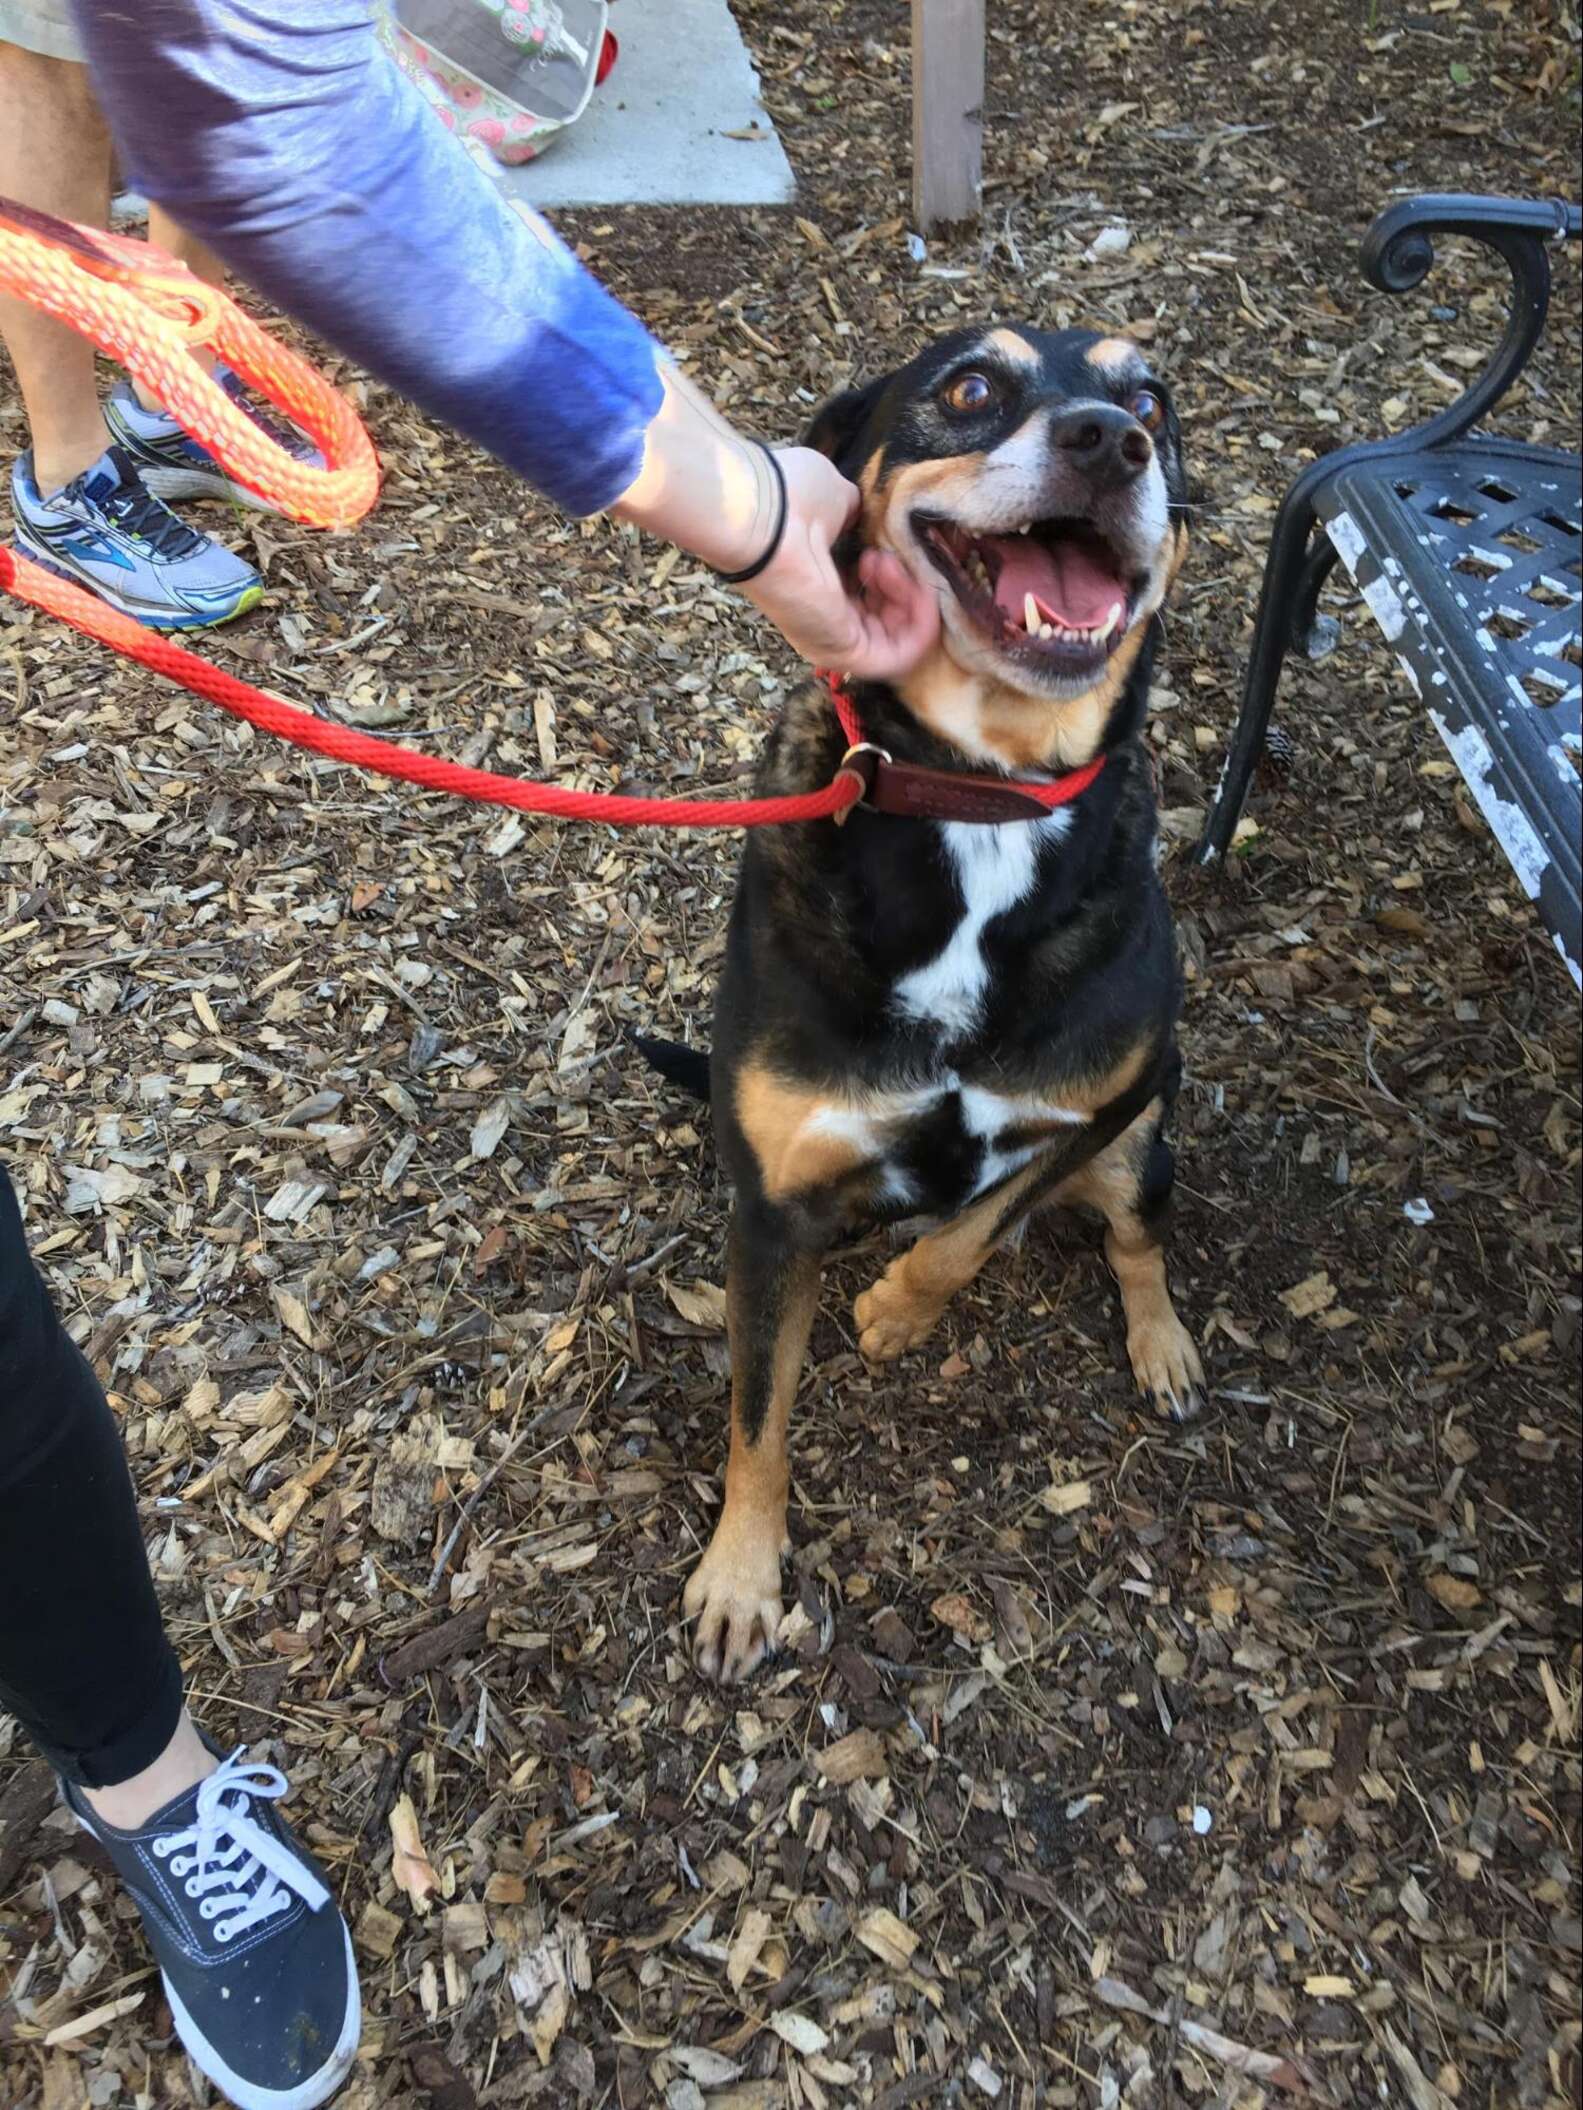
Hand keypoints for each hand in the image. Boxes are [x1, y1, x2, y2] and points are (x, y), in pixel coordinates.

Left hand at [609, 364, 938, 681]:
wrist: (767, 515)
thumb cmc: (789, 499)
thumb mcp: (836, 501)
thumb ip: (857, 516)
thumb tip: (869, 516)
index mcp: (817, 589)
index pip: (869, 600)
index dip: (890, 575)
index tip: (883, 546)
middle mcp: (823, 622)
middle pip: (888, 622)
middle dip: (903, 587)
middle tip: (886, 556)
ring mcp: (833, 642)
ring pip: (899, 638)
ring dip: (912, 600)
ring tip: (891, 564)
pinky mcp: (847, 652)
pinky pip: (900, 653)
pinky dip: (922, 624)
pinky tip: (921, 590)